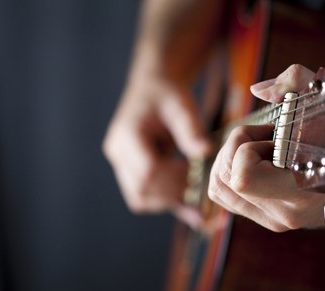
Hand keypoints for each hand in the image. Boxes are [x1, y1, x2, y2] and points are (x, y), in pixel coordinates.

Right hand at [102, 69, 211, 228]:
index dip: (175, 177)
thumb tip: (205, 152)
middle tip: (201, 185)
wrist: (153, 90)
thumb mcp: (181, 105)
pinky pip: (146, 195)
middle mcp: (118, 152)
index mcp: (127, 134)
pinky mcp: (131, 171)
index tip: (198, 171)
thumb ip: (191, 129)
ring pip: (141, 198)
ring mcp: (122, 163)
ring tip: (197, 194)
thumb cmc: (166, 93)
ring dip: (170, 200)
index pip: (148, 170)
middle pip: (142, 190)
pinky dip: (169, 202)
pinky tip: (192, 209)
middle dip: (174, 192)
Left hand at [207, 64, 324, 231]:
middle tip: (265, 136)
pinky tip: (254, 159)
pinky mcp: (266, 216)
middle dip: (236, 147)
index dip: (246, 146)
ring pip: (219, 188)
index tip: (272, 133)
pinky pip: (225, 194)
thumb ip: (295, 84)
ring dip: (229, 159)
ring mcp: (274, 218)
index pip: (243, 178)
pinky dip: (229, 172)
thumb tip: (257, 89)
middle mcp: (284, 213)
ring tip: (260, 147)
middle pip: (224, 179)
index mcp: (300, 193)